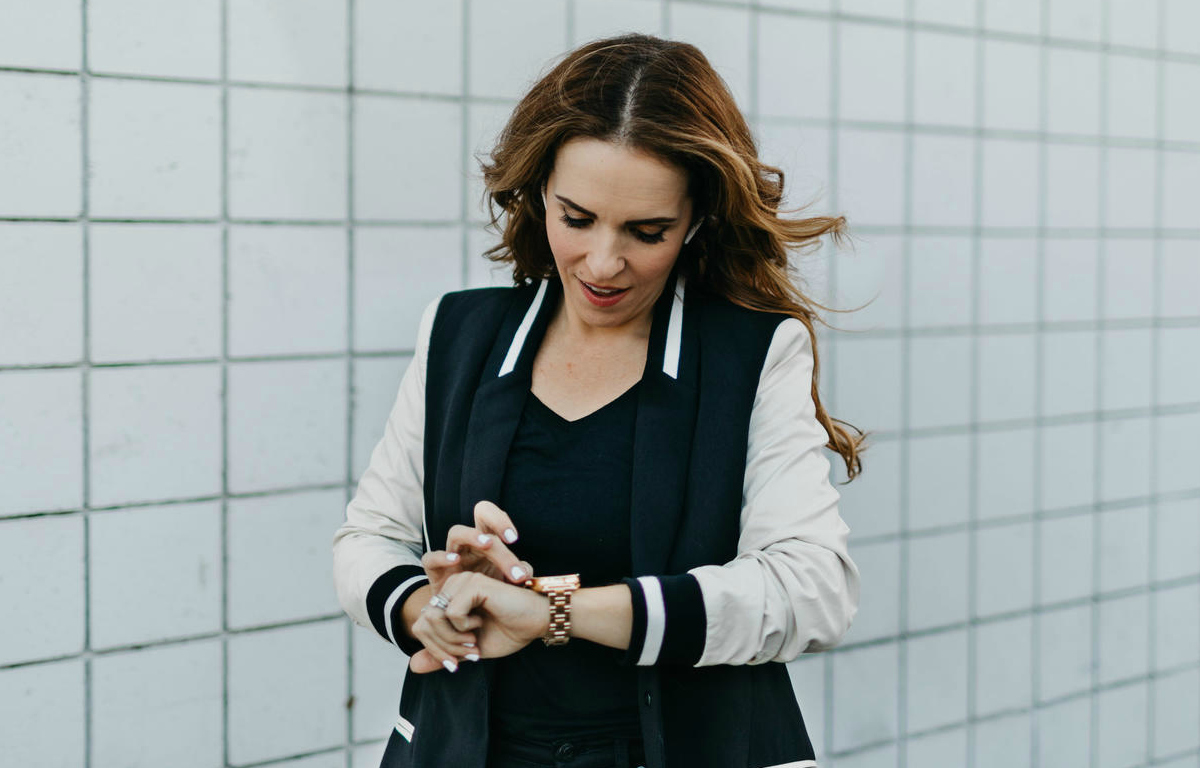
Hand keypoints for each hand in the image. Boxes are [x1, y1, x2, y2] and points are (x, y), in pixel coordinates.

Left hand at [408, 571, 548, 673]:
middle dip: (444, 647)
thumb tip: (413, 665)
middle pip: (423, 623)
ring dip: (453, 639)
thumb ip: (442, 655)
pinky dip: (464, 627)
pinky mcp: (472, 583)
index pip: (420, 626)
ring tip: (474, 639)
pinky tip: (481, 622)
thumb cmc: (508, 631)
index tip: (457, 661)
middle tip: (469, 652)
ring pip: (433, 618)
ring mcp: (461, 582)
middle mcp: (451, 586)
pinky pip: (450, 613)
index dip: (435, 649)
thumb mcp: (469, 650)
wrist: (536, 623)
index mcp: (449, 599)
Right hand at [420, 500, 533, 596]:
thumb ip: (519, 573)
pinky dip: (441, 557)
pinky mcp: (434, 572)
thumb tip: (527, 571)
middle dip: (497, 532)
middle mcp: (468, 544)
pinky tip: (455, 560)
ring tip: (487, 544)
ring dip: (472, 535)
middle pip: (479, 524)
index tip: (514, 538)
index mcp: (486, 541)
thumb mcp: (507, 582)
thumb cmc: (488, 593)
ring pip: (456, 532)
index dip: (500, 521)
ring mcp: (450, 554)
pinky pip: (431, 558)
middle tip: (511, 543)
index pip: (490, 518)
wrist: (464, 617)